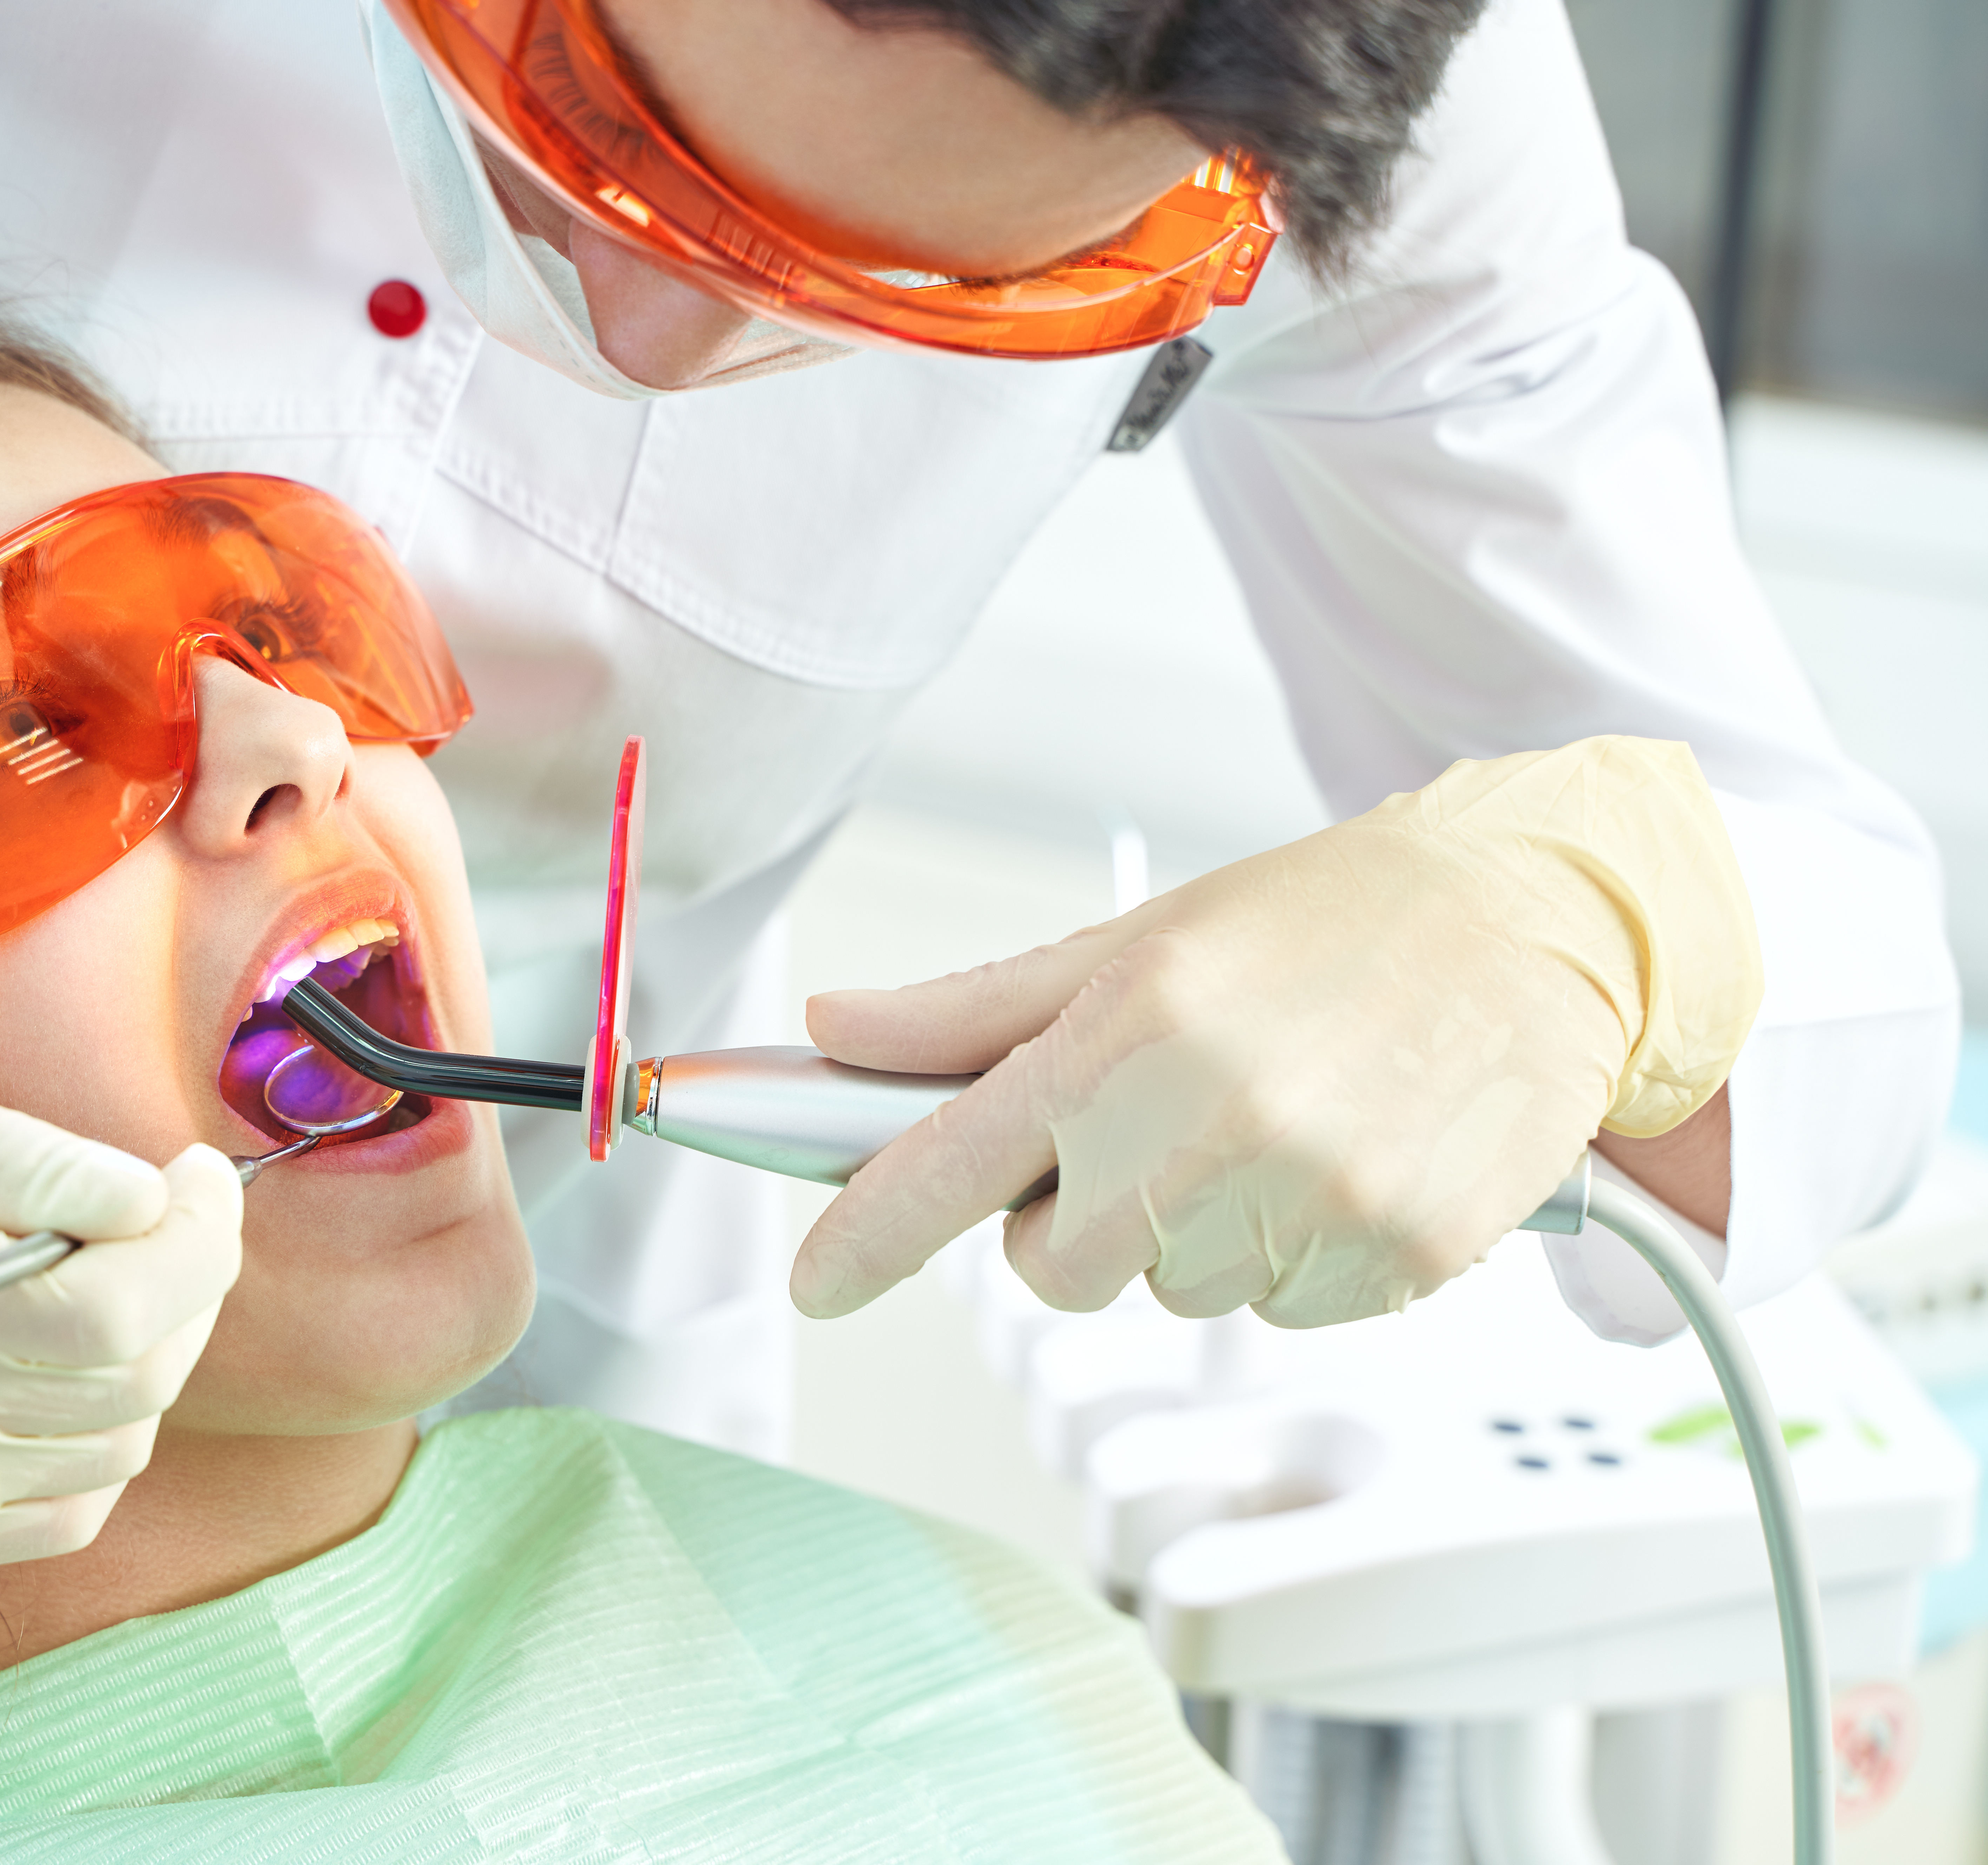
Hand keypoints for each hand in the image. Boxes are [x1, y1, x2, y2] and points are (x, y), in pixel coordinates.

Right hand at [0, 1030, 242, 1569]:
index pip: (98, 1310)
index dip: (190, 1245)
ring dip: (148, 1361)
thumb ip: (18, 1156)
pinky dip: (95, 1443)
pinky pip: (56, 1518)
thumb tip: (151, 1198)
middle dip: (188, 1287)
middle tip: (170, 1215)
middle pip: (122, 1380)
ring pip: (109, 1451)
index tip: (193, 1178)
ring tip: (107, 1278)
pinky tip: (58, 1368)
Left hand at [791, 739, 1759, 1327]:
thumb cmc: (1324, 922)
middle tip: (1150, 1123)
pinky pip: (1281, 1306)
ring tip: (1269, 1122)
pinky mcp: (1396, 1256)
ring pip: (1173, 1291)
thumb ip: (968, 1014)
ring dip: (1193, 1231)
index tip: (814, 1283)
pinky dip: (1289, 1251)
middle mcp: (1212, 1122)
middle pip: (1058, 1268)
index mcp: (1129, 1032)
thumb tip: (833, 1032)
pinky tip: (1337, 1159)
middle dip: (1076, 1216)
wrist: (1533, 923)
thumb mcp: (1131, 945)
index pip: (949, 1168)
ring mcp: (1312, 1200)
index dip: (865, 1237)